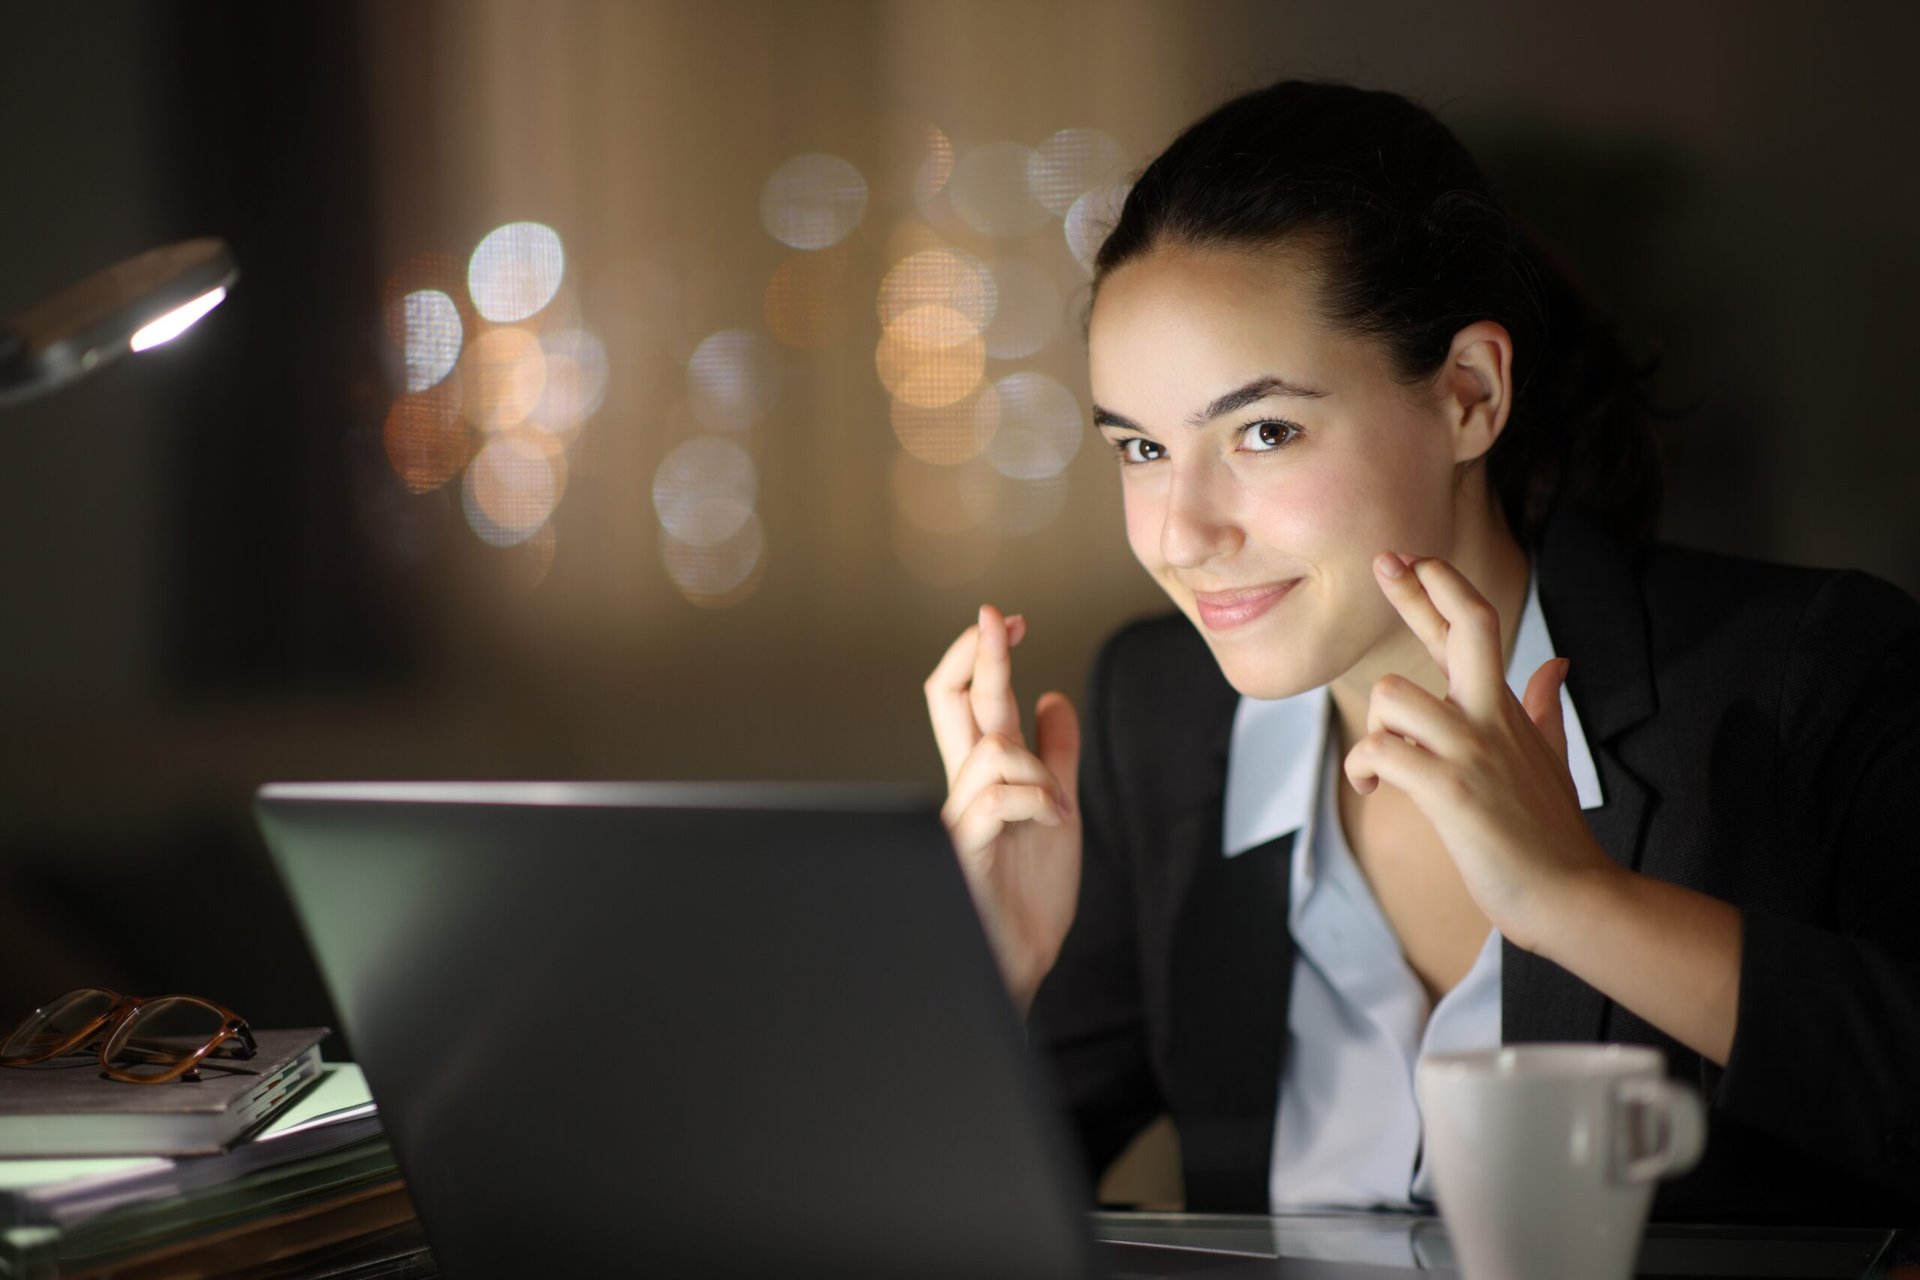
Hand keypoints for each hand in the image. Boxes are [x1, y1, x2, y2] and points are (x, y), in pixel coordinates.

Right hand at [925, 605, 1081, 1011]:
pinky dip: (1032, 796)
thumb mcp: (1057, 809)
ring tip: (1057, 803)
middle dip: (977, 654)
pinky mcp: (962, 849)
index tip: (1012, 620)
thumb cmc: (1027, 896)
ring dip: (1035, 763)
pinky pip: (992, 796)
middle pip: (950, 701)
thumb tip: (1056, 697)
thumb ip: (1054, 756)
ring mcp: (958, 816)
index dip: (984, 654)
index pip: (966, 698)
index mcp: (984, 774)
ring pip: (988, 746)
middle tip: (996, 616)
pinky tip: (1052, 819)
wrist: (1016, 964)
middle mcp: (963, 787)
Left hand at [1342, 553, 1613, 952]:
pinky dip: (1364, 767)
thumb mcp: (1552, 757)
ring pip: (1395, 695)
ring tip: (1380, 765)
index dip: (1441, 589)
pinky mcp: (1449, 791)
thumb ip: (1544, 708)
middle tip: (1383, 563)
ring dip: (1373, 727)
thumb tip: (1556, 664)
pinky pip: (1381, 752)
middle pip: (1466, 628)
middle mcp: (1489, 720)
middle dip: (1419, 591)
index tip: (1410, 558)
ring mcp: (1471, 753)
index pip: (1476, 631)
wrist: (1574, 895)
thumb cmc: (1552, 833)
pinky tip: (1373, 787)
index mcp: (1504, 710)